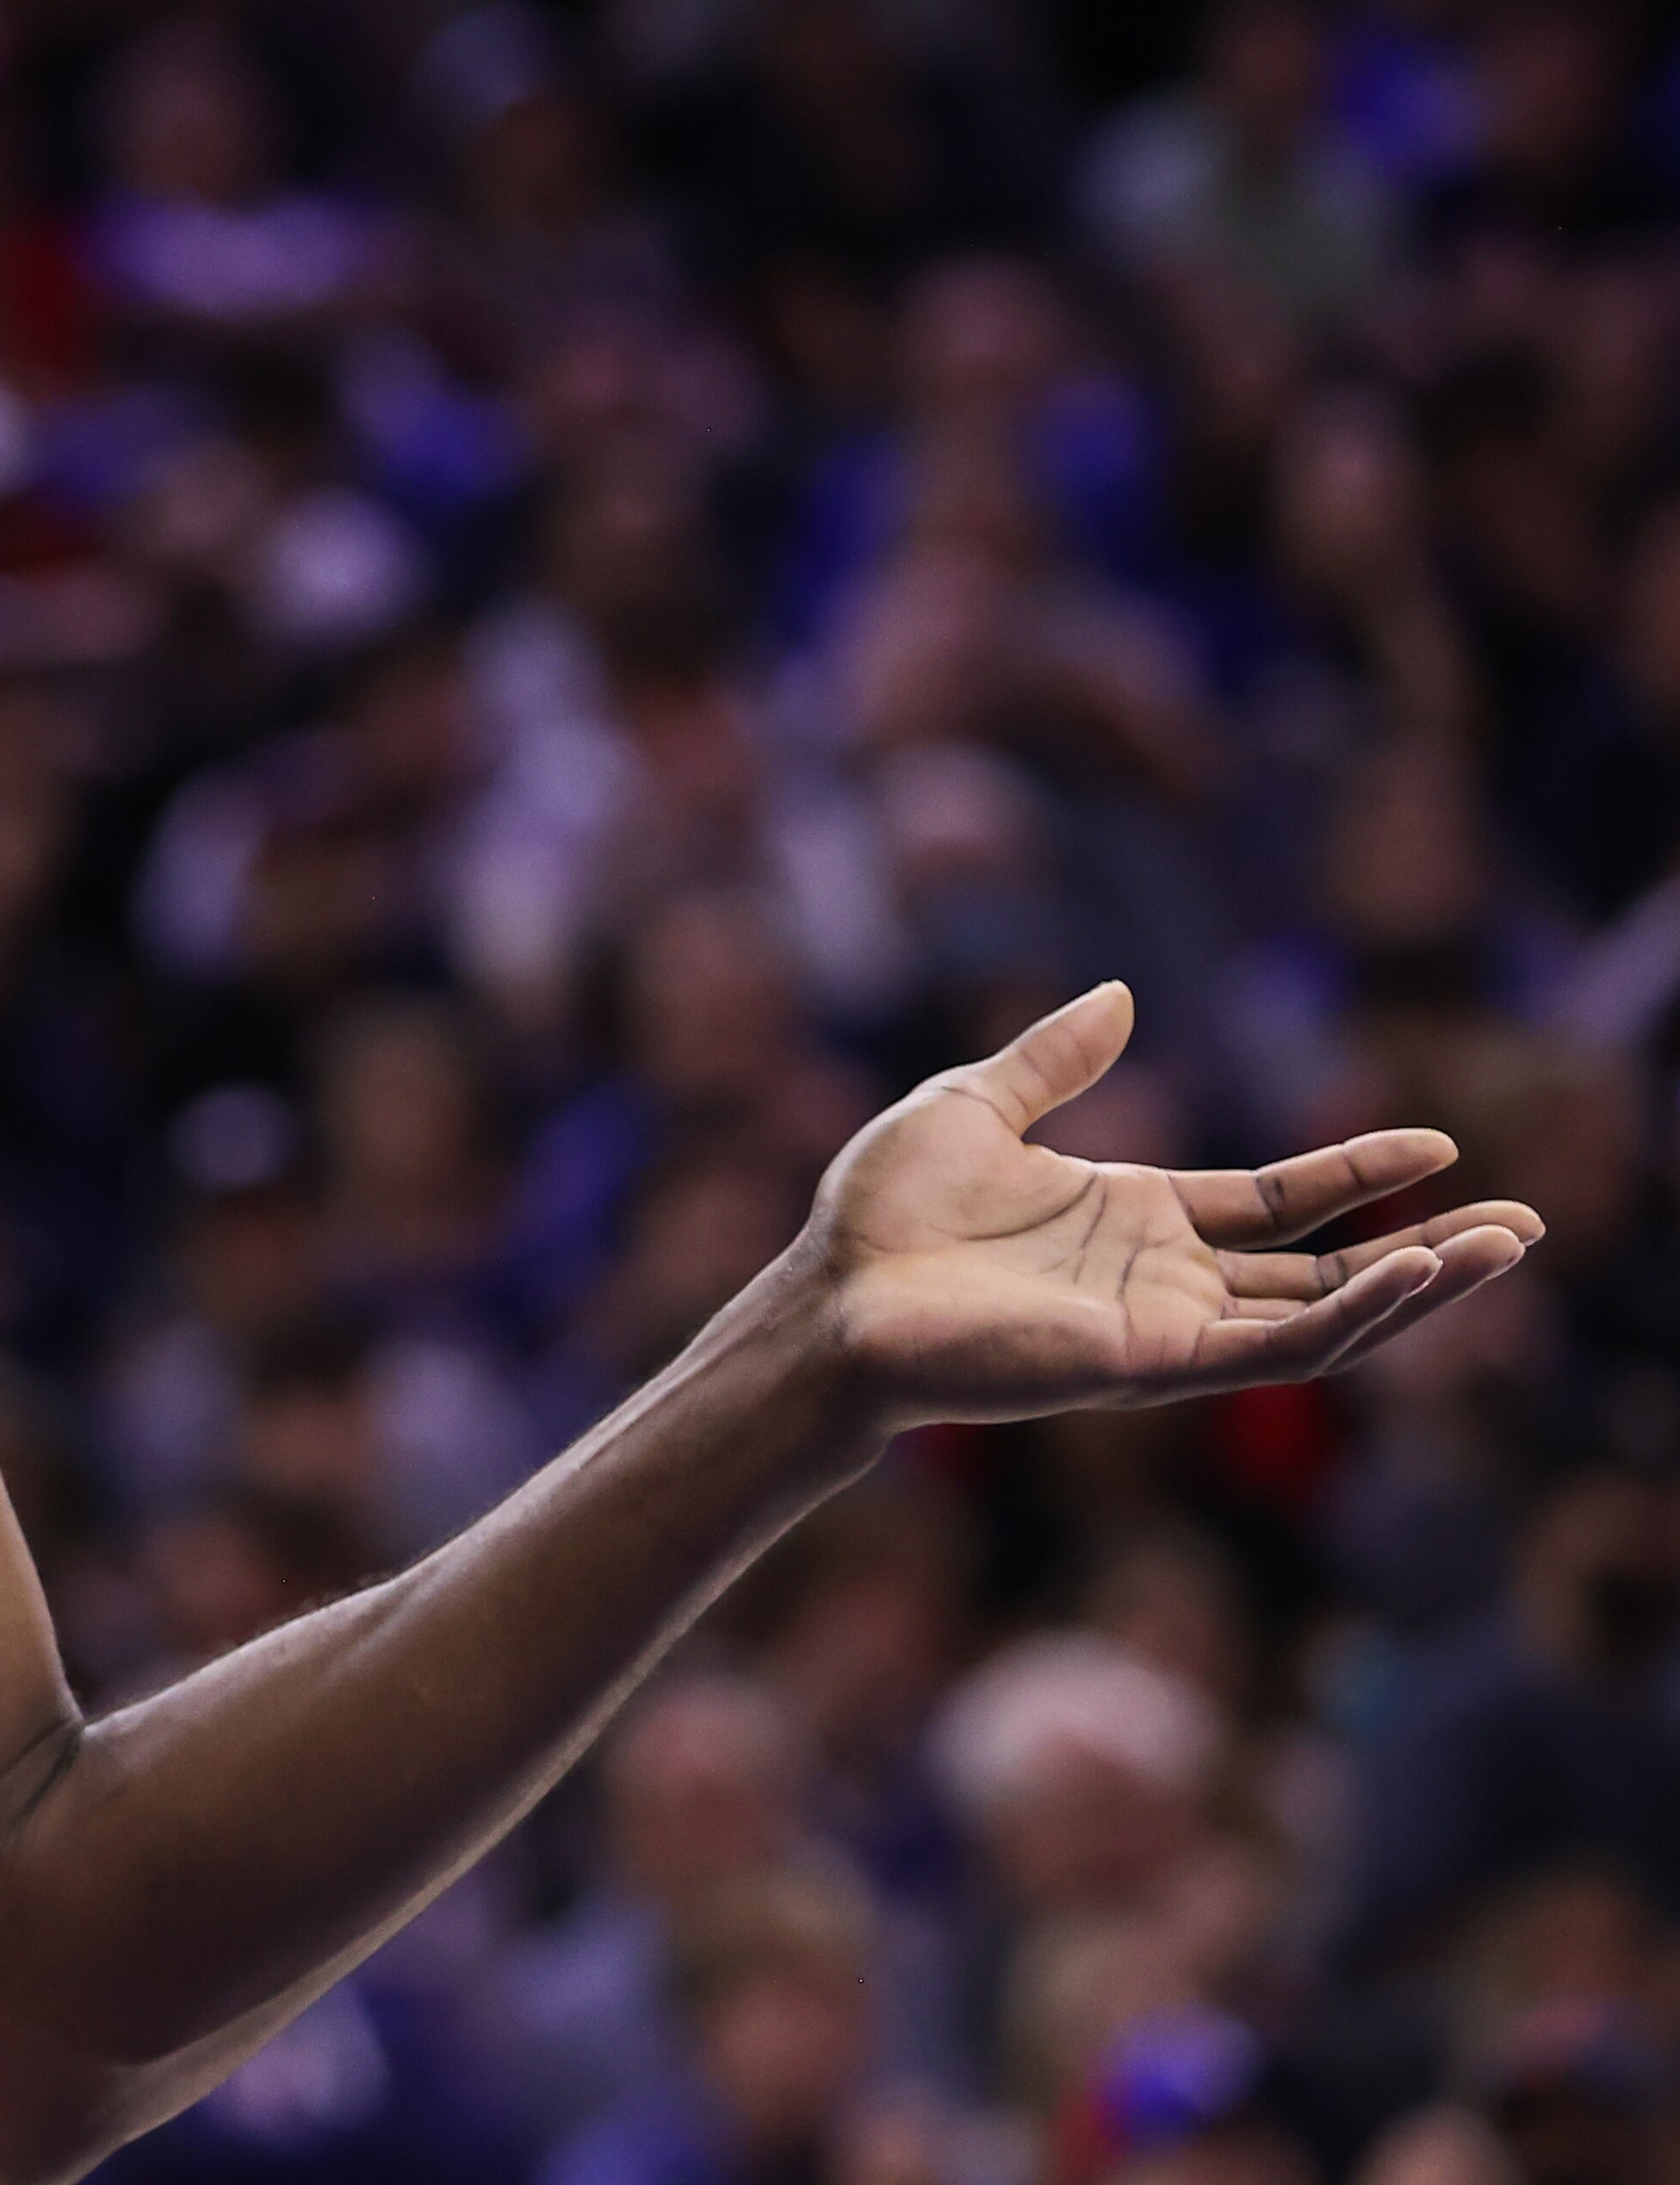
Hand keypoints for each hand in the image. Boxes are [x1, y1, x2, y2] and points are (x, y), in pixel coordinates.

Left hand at [799, 981, 1536, 1433]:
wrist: (833, 1291)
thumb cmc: (882, 1214)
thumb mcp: (976, 1104)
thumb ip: (1056, 1058)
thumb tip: (1124, 992)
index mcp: (1133, 1218)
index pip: (1277, 1202)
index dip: (1356, 1177)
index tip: (1439, 1144)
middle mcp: (1164, 1279)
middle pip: (1325, 1271)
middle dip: (1426, 1252)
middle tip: (1523, 1225)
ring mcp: (1166, 1327)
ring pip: (1324, 1319)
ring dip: (1418, 1290)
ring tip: (1504, 1247)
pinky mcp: (1154, 1365)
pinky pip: (1277, 1348)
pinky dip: (1352, 1318)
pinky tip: (1414, 1276)